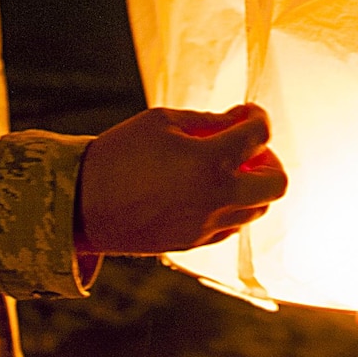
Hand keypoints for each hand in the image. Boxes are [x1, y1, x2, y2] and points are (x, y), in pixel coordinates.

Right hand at [75, 103, 287, 254]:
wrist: (80, 205)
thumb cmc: (118, 153)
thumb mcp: (161, 121)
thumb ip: (208, 121)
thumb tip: (240, 120)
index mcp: (211, 161)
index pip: (260, 134)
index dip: (258, 116)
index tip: (246, 113)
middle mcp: (218, 197)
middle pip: (277, 183)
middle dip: (269, 159)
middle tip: (246, 148)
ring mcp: (208, 226)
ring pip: (258, 209)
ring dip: (251, 185)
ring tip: (225, 169)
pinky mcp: (195, 244)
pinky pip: (232, 226)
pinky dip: (231, 206)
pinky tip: (207, 191)